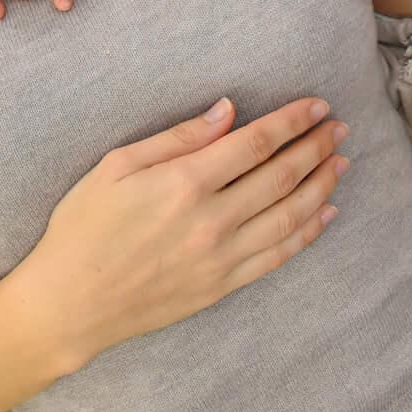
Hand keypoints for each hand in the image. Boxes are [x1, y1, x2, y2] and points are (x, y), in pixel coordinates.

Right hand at [14, 95, 348, 370]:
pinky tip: (324, 212)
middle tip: (339, 128)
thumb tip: (227, 111)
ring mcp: (221, 257)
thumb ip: (177, 137)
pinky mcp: (223, 285)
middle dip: (316, 148)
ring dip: (321, 185)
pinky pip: (278, 255)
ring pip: (290, 216)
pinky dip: (308, 232)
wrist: (70, 304)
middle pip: (282, 176)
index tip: (317, 107)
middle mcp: (211, 220)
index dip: (292, 122)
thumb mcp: (116, 166)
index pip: (256, 143)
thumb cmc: (83, 227)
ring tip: (340, 163)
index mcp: (184, 182)